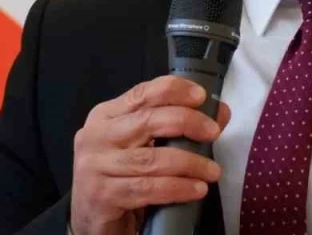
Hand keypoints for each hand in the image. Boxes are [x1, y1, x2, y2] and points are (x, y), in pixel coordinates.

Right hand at [70, 75, 231, 234]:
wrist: (91, 219)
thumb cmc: (121, 177)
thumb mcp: (144, 147)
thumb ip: (176, 128)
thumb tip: (219, 112)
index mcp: (105, 116)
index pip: (141, 94)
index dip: (173, 91)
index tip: (201, 96)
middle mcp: (96, 136)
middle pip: (147, 121)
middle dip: (187, 123)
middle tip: (213, 133)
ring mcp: (94, 166)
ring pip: (151, 159)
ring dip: (188, 163)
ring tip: (211, 171)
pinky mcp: (101, 195)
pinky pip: (147, 188)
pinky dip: (177, 188)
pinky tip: (196, 190)